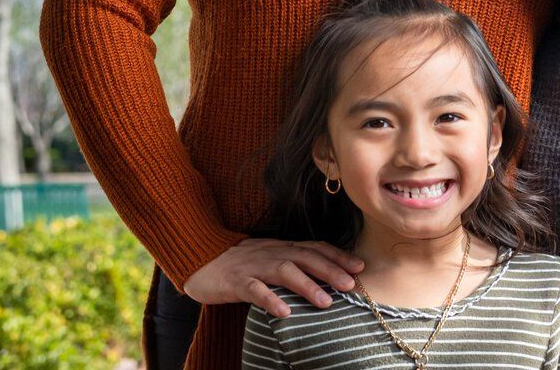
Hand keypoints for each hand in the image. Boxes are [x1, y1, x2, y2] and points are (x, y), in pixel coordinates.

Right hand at [182, 239, 364, 317]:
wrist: (199, 260)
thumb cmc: (239, 263)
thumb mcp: (269, 259)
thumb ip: (291, 264)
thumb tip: (323, 278)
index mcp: (281, 247)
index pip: (314, 247)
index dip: (337, 256)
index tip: (360, 266)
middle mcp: (271, 253)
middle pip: (305, 257)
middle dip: (330, 270)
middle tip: (351, 284)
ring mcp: (253, 266)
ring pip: (284, 271)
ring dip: (306, 285)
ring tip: (325, 301)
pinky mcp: (236, 281)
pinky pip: (254, 290)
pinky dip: (270, 300)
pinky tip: (284, 312)